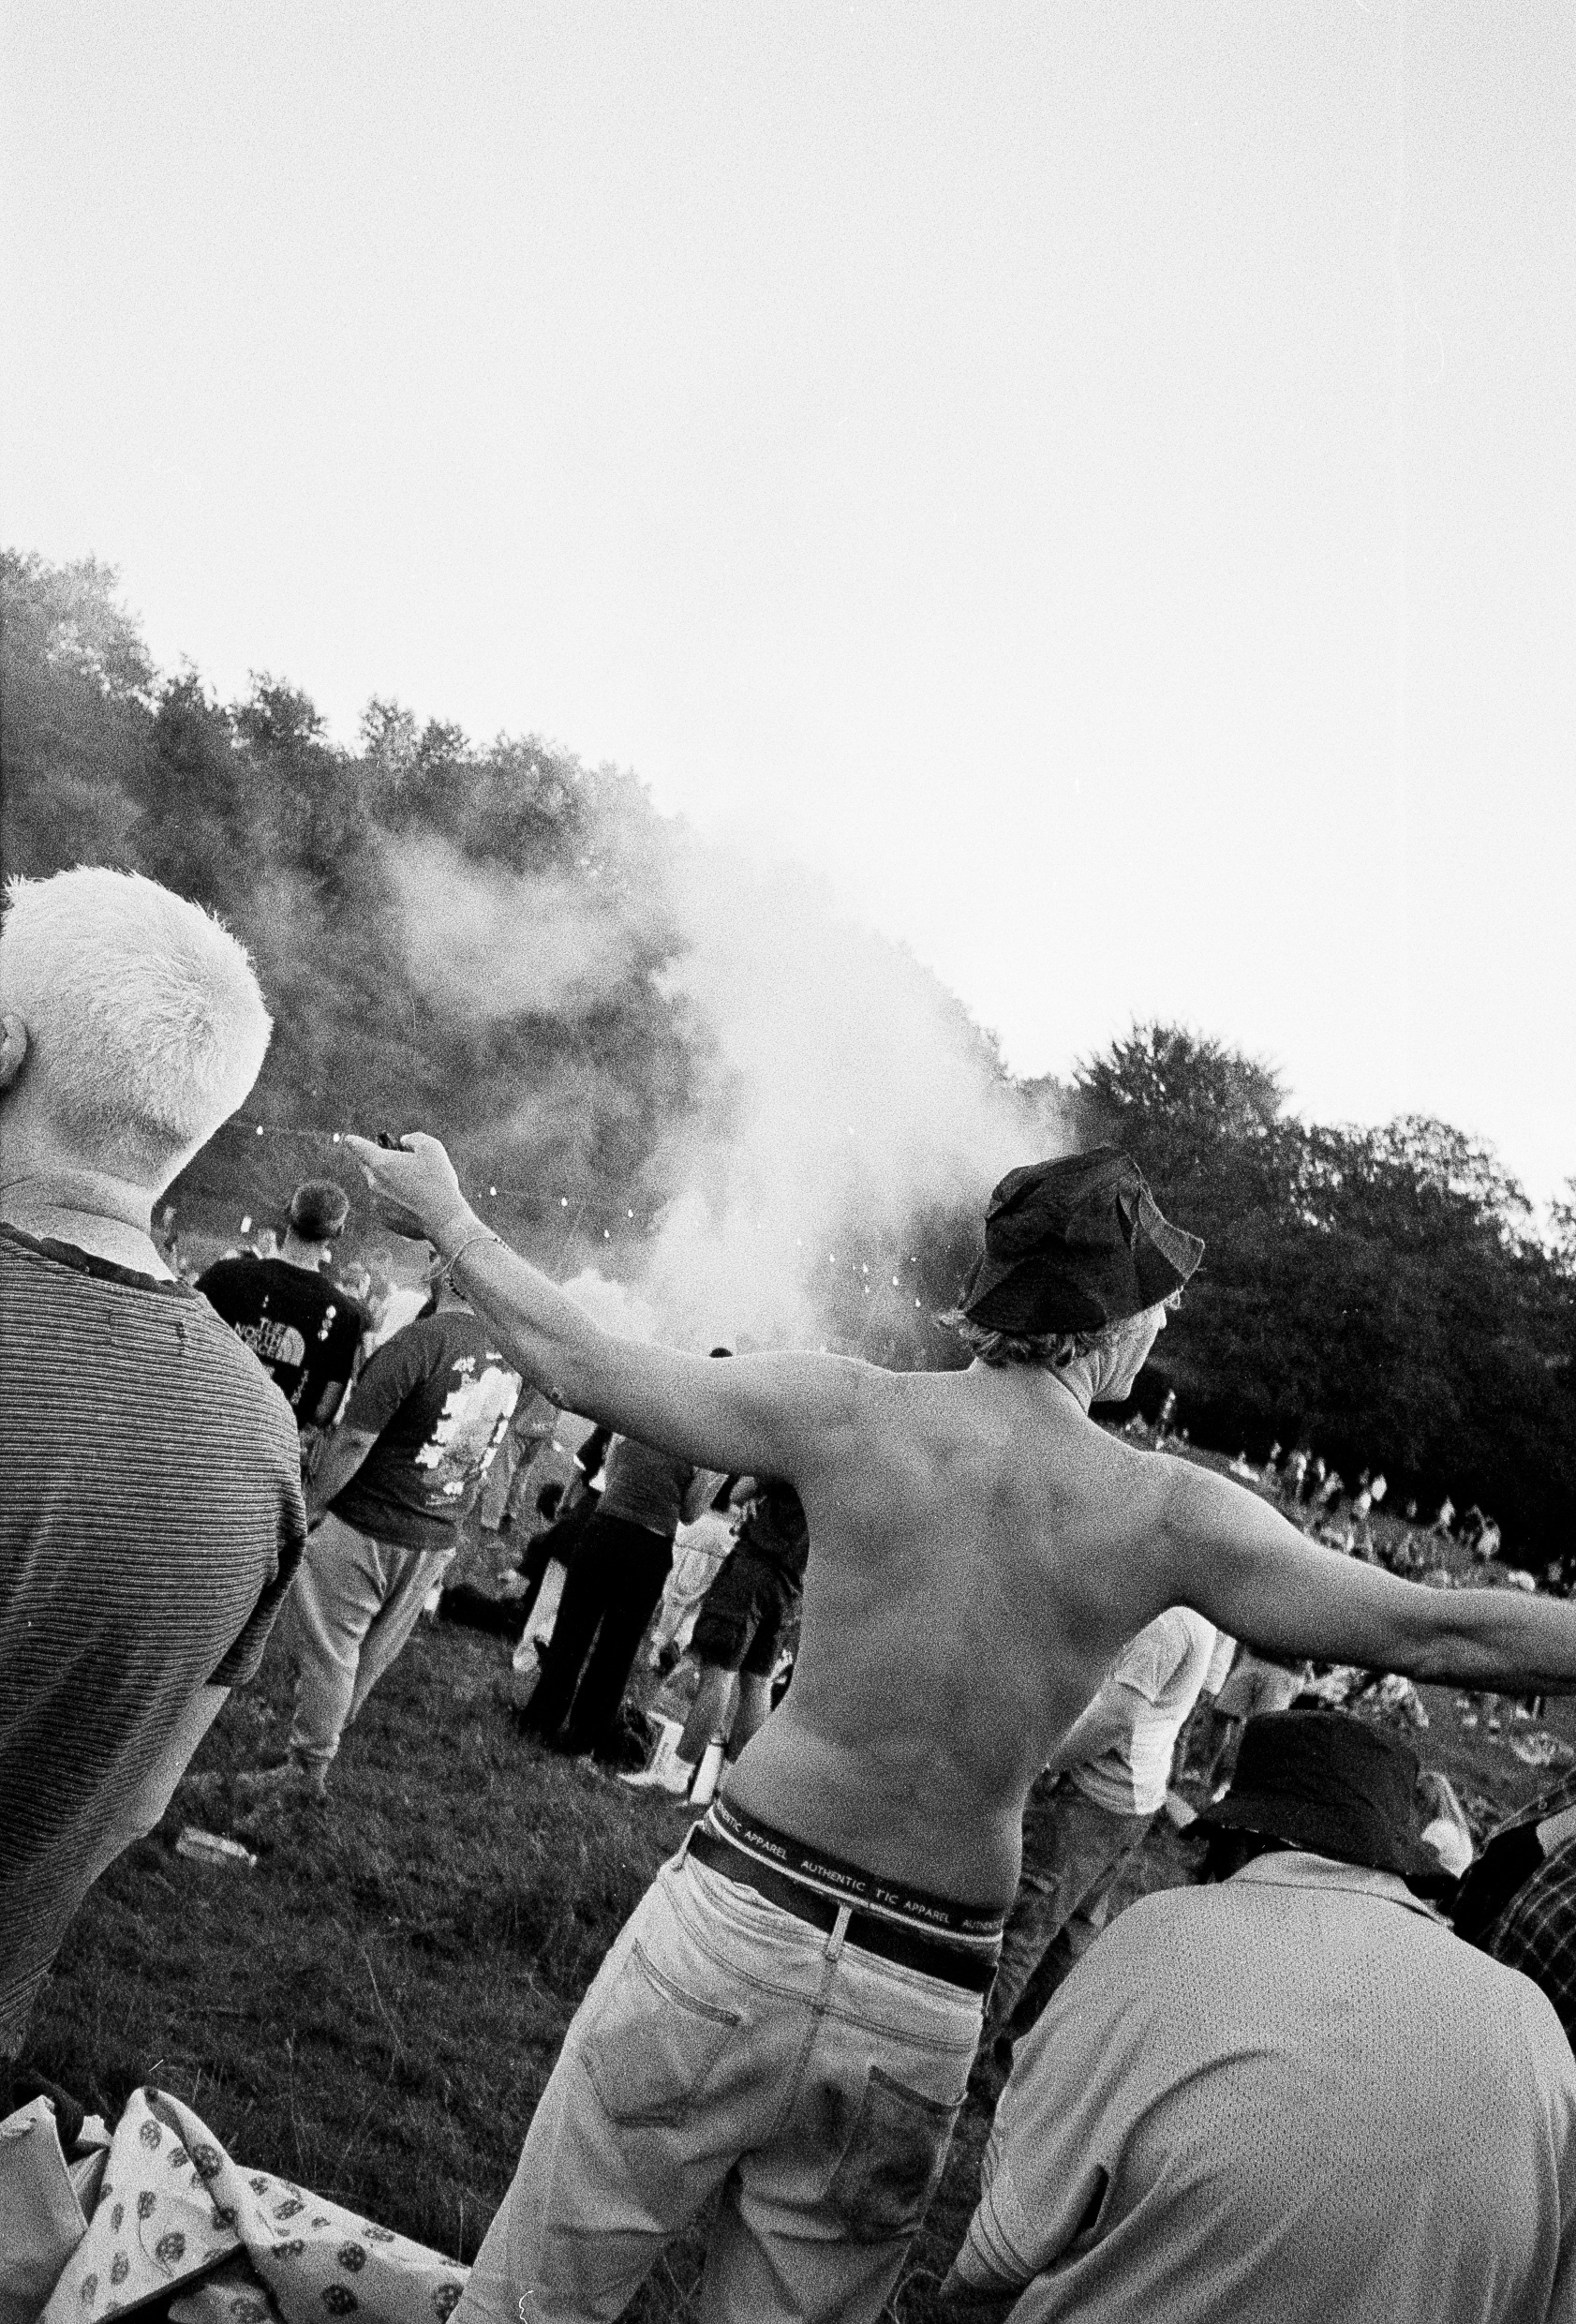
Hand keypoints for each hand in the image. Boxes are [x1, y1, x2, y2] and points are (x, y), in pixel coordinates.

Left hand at [343, 1131, 466, 1244]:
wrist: (444, 1221)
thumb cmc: (438, 1181)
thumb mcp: (431, 1148)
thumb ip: (413, 1138)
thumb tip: (404, 1142)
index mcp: (381, 1163)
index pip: (357, 1146)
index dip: (354, 1141)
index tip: (350, 1139)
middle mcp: (373, 1183)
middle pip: (367, 1166)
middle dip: (378, 1161)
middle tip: (401, 1162)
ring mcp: (377, 1203)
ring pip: (378, 1186)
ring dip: (389, 1182)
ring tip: (416, 1186)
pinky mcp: (384, 1219)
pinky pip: (385, 1203)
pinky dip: (395, 1200)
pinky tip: (416, 1203)